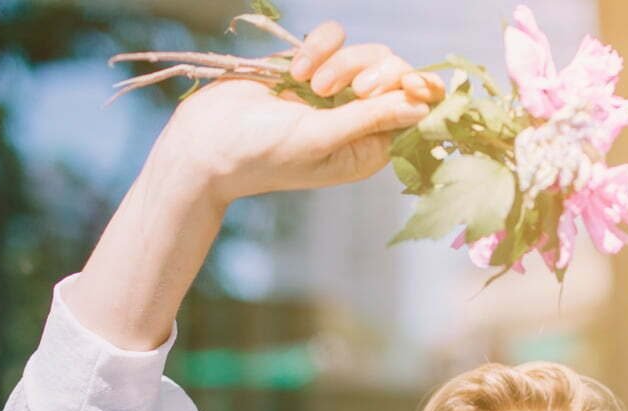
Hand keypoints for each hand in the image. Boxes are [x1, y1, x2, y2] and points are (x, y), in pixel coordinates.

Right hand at [155, 21, 445, 205]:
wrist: (205, 142)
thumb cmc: (263, 154)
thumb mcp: (322, 139)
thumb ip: (372, 119)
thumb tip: (422, 105)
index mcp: (369, 148)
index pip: (413, 113)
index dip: (420, 93)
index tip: (416, 82)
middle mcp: (357, 120)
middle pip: (395, 75)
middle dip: (375, 74)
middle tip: (353, 89)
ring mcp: (333, 92)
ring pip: (365, 53)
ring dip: (340, 62)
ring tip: (308, 85)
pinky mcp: (309, 66)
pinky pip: (332, 38)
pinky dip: (316, 47)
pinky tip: (295, 71)